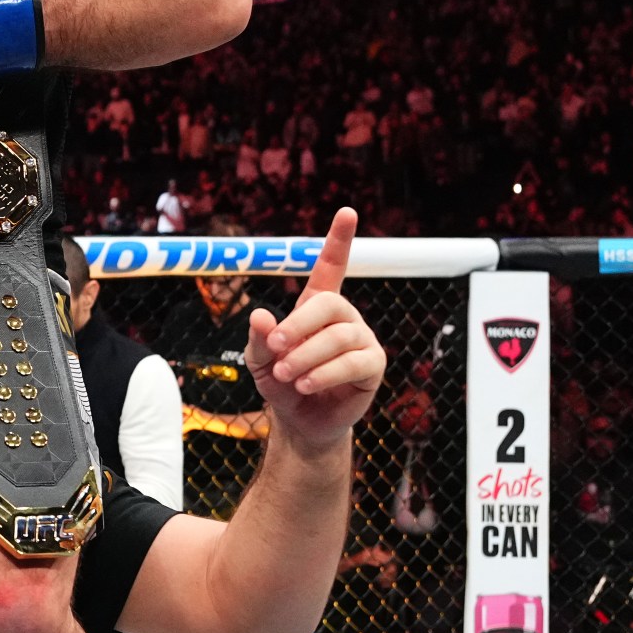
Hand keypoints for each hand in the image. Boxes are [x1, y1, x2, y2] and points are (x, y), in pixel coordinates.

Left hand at [244, 209, 384, 453]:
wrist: (300, 421)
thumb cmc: (281, 382)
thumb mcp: (260, 360)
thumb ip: (260, 338)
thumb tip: (261, 314)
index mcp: (317, 305)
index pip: (332, 266)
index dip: (339, 240)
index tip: (347, 211)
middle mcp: (344, 317)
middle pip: (330, 303)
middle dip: (299, 324)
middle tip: (276, 347)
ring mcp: (361, 340)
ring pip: (339, 337)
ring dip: (306, 356)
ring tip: (286, 375)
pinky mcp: (372, 366)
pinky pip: (353, 363)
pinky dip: (324, 373)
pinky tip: (305, 383)